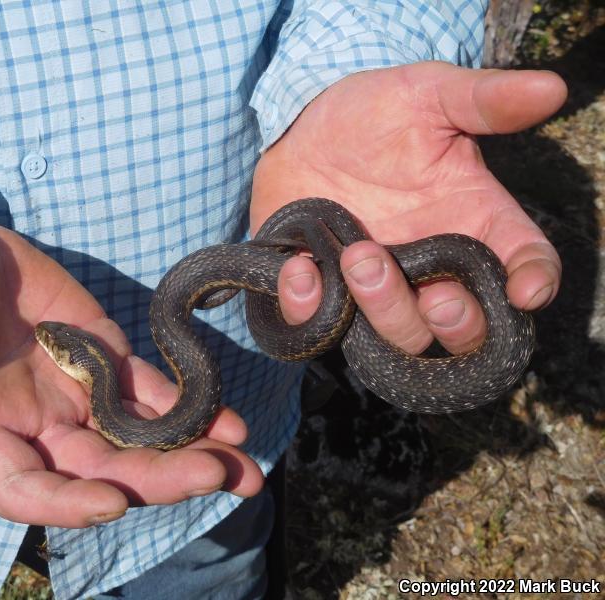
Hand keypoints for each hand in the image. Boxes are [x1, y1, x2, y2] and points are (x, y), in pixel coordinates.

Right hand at [0, 184, 262, 527]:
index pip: (21, 486)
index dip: (63, 502)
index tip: (111, 502)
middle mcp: (35, 422)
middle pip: (98, 472)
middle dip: (155, 479)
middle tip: (215, 475)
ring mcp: (77, 395)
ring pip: (135, 441)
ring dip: (190, 455)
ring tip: (243, 467)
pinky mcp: (106, 360)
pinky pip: (153, 395)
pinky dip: (191, 408)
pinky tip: (232, 423)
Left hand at [252, 62, 565, 353]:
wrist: (302, 127)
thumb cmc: (374, 115)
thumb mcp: (427, 95)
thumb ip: (482, 100)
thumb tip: (550, 87)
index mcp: (472, 220)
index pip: (522, 261)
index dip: (533, 281)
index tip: (526, 290)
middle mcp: (431, 267)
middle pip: (465, 329)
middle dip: (456, 323)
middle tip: (436, 294)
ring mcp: (377, 289)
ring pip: (401, 338)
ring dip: (386, 310)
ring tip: (357, 256)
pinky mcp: (325, 295)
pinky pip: (318, 328)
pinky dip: (307, 309)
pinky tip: (300, 267)